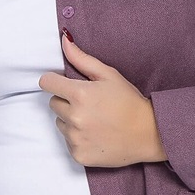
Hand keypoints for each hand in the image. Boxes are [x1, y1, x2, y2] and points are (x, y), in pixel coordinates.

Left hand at [38, 32, 167, 166]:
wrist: (148, 134)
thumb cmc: (129, 102)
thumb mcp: (109, 75)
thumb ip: (82, 58)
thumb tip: (64, 40)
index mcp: (79, 94)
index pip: (46, 83)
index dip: (55, 81)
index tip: (65, 84)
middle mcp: (74, 117)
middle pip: (53, 103)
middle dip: (67, 101)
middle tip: (90, 104)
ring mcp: (75, 138)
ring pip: (60, 123)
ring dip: (71, 120)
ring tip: (95, 120)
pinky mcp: (78, 154)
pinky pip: (68, 141)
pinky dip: (78, 138)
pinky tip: (96, 134)